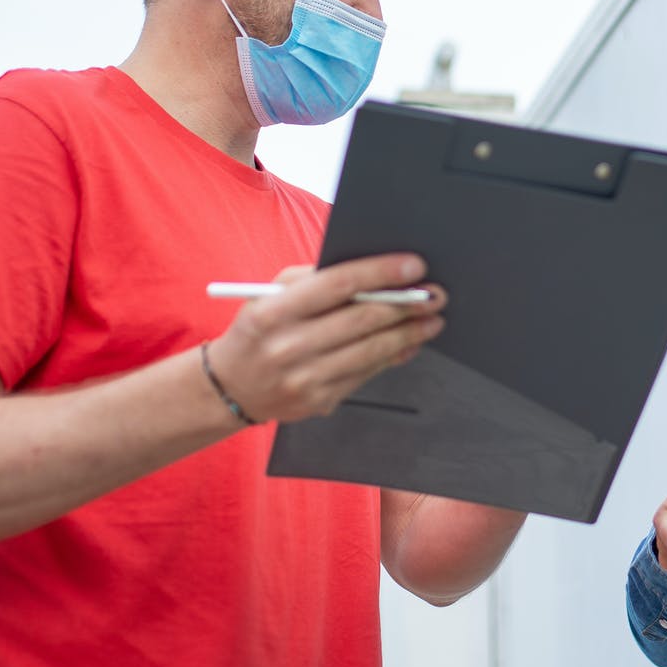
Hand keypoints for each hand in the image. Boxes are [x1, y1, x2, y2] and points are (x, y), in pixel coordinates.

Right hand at [205, 254, 445, 422]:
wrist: (231, 386)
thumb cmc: (260, 328)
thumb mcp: (270, 294)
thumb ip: (314, 279)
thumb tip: (373, 275)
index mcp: (273, 311)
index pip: (337, 284)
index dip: (380, 273)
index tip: (414, 265)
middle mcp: (287, 346)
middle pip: (361, 320)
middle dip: (405, 305)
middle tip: (435, 294)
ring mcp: (304, 378)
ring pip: (370, 350)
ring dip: (408, 333)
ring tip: (432, 319)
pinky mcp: (319, 401)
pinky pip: (366, 374)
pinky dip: (393, 356)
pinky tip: (410, 343)